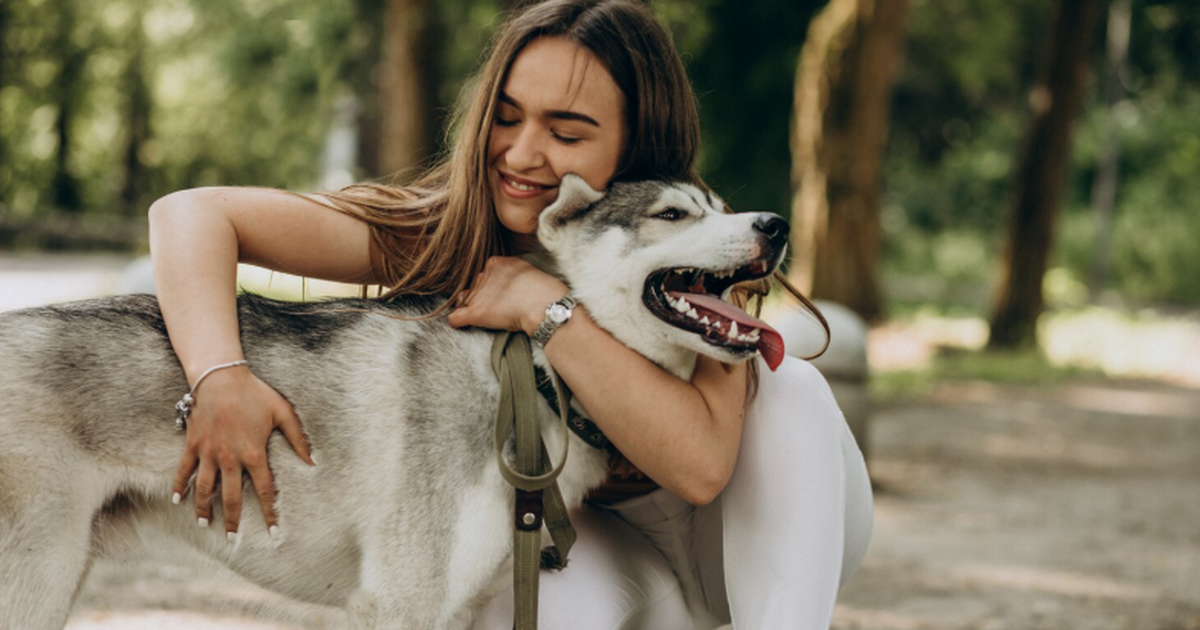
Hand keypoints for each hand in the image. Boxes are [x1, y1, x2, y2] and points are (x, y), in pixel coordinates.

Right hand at [172, 366, 314, 536]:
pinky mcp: (193, 445)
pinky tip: (177, 500)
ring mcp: (209, 453)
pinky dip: (179, 486)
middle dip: (233, 521)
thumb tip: (313, 462)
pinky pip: (183, 470)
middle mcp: (230, 458)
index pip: (265, 491)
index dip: (269, 513)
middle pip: (232, 497)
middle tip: (234, 540)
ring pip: (205, 489)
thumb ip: (299, 438)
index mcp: (254, 454)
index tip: (272, 532)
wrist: (221, 377)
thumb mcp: (283, 412)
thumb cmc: (255, 393)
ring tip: (205, 525)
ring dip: (204, 509)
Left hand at [447, 256, 567, 334]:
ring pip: (463, 300)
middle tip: (493, 306)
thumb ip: (514, 272)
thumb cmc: (542, 289)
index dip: (489, 286)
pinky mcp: (475, 312)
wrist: (542, 303)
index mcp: (495, 263)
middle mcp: (483, 276)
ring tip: (482, 315)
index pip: (484, 274)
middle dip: (479, 295)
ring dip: (469, 307)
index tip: (499, 294)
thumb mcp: (527, 269)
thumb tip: (513, 280)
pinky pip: (455, 317)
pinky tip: (462, 324)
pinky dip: (457, 321)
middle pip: (473, 286)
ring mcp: (477, 295)